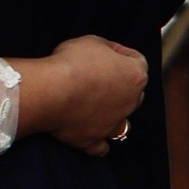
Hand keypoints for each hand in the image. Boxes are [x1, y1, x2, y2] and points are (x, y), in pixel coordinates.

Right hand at [10, 32, 148, 155]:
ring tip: (96, 109)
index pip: (137, 61)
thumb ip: (107, 49)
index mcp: (135, 75)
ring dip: (113, 116)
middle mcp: (131, 102)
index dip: (120, 54)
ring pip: (122, 124)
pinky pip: (101, 147)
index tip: (103, 52)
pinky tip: (91, 134)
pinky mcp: (94, 140)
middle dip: (119, 86)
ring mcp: (113, 124)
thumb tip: (109, 55)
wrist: (51, 91)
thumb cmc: (72, 63)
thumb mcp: (92, 41)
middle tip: (96, 77)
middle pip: (132, 93)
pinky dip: (97, 142)